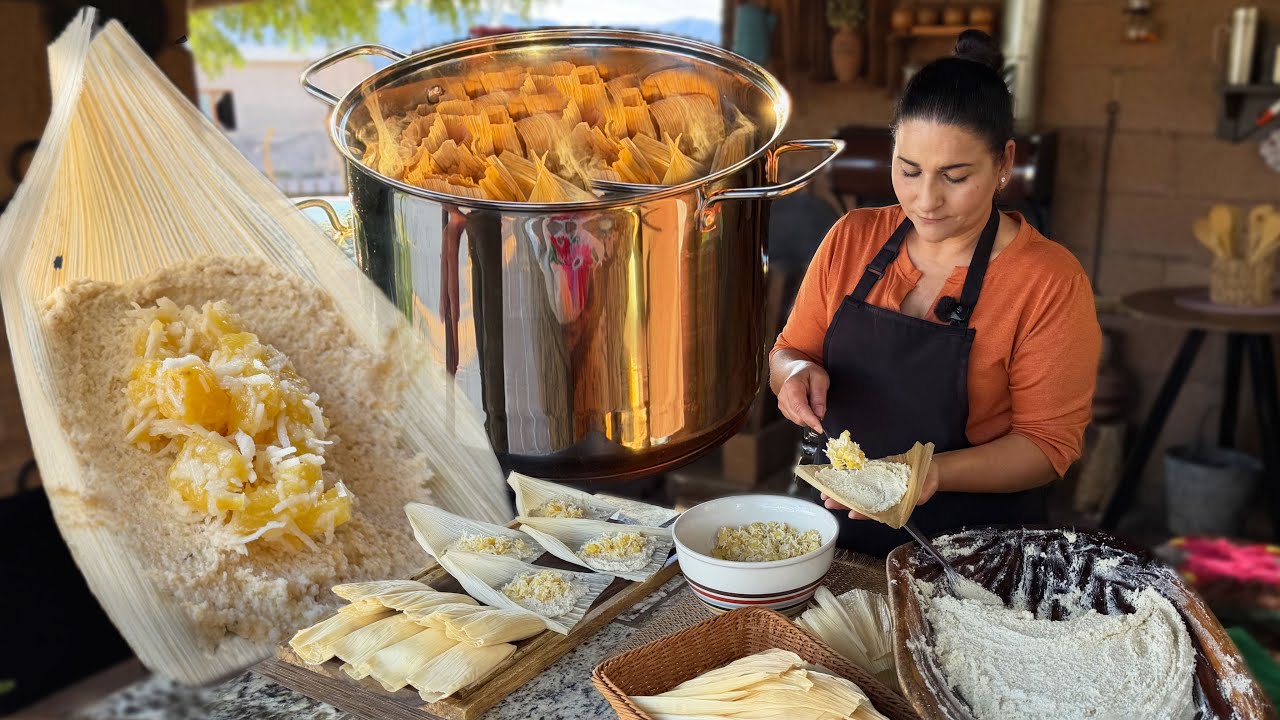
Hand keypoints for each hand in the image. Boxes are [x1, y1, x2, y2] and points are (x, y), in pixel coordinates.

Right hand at [776, 361, 828, 433]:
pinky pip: (795, 419)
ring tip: (811, 401)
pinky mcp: (783, 409)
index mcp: (792, 386)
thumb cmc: (808, 373)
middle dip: (812, 418)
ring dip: (808, 416)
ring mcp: (782, 403)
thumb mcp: (820, 378)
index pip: (800, 408)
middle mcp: (783, 395)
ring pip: (797, 420)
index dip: (810, 420)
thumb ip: (820, 396)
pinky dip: (803, 416)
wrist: (795, 370)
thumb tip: (819, 414)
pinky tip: (806, 405)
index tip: (819, 428)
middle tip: (820, 406)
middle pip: (798, 417)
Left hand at [821, 461, 942, 519]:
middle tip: (828, 502)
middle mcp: (881, 497)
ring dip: (840, 492)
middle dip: (843, 502)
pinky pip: (858, 476)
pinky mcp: (873, 473)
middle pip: (860, 501)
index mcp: (893, 504)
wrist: (927, 467)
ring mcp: (876, 485)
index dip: (864, 512)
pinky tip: (833, 477)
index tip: (852, 513)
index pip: (876, 510)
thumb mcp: (928, 487)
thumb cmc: (928, 479)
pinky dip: (846, 476)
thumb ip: (920, 495)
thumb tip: (916, 499)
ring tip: (825, 492)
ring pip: (855, 490)